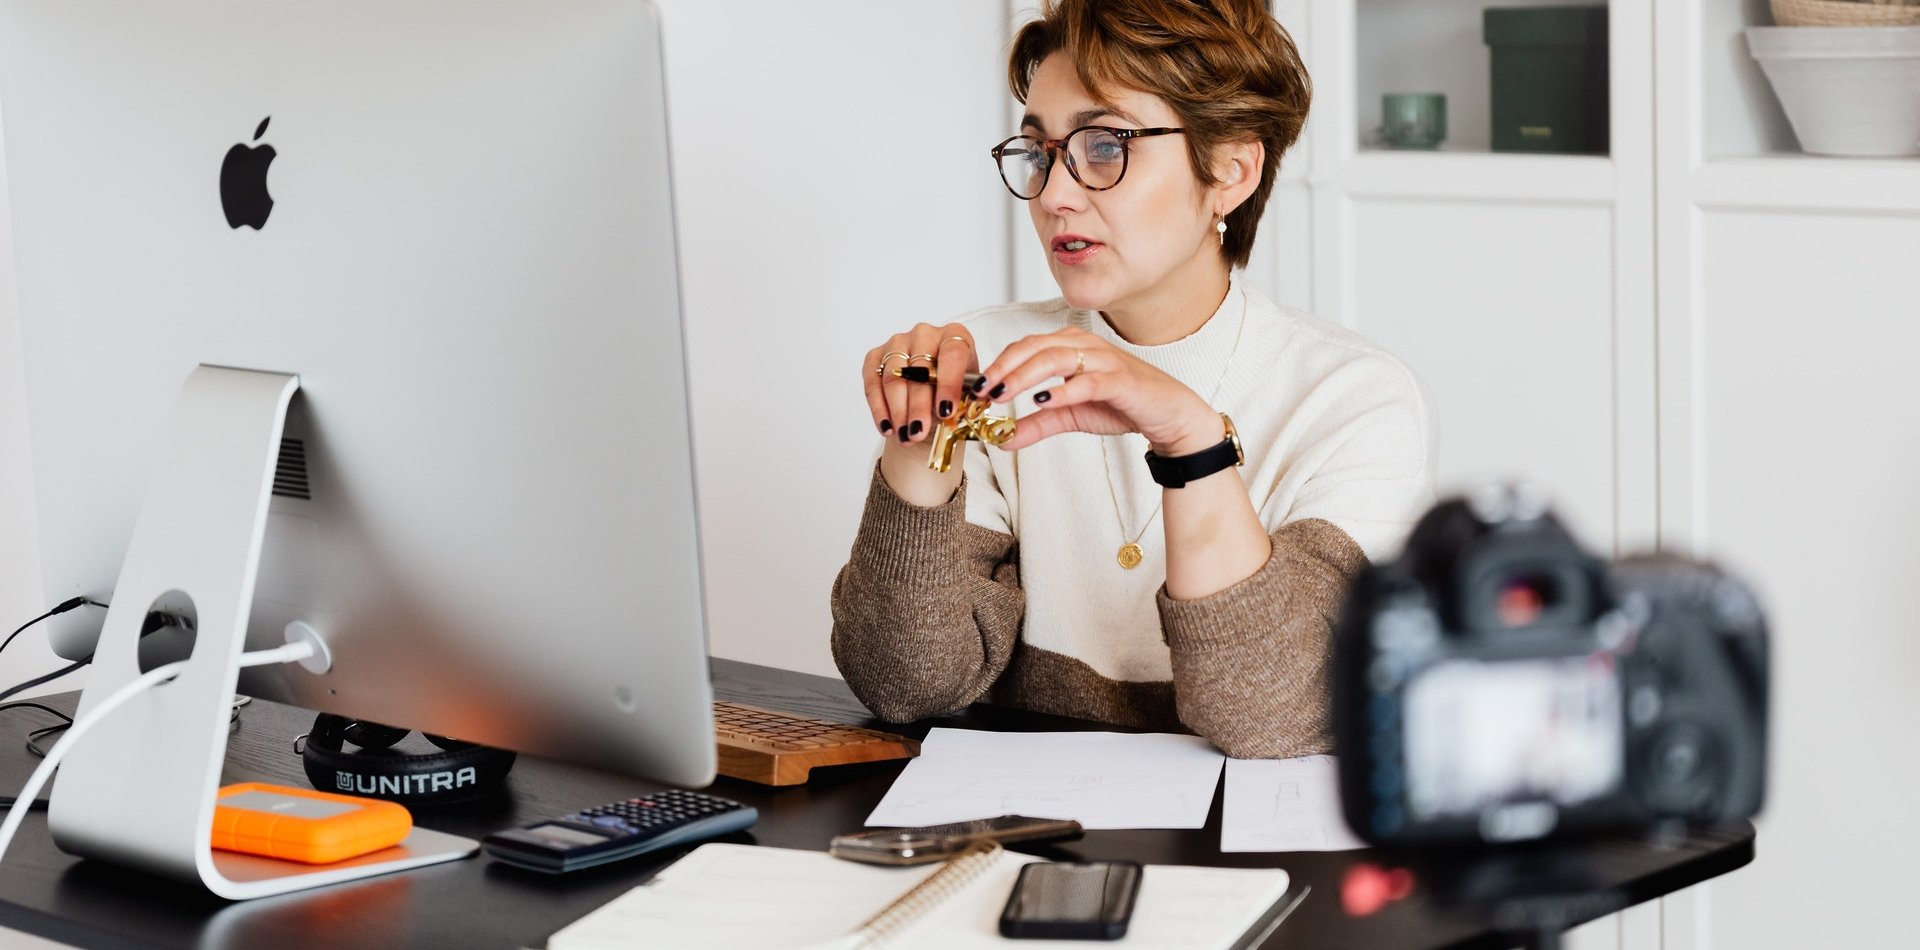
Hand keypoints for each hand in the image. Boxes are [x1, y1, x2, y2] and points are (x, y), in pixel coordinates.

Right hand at [862, 322, 976, 450]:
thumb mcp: (966, 396)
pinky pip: (872, 382)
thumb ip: (966, 401)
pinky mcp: (876, 356)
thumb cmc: (953, 392)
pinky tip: (887, 428)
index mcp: (955, 335)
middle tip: (919, 432)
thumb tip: (962, 410)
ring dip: (898, 411)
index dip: (948, 383)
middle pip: (919, 369)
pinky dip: (879, 408)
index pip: (953, 354)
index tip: (946, 411)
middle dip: (918, 406)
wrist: (931, 396)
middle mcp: (925, 334)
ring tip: (905, 436)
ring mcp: (898, 342)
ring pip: (894, 377)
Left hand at [976, 327, 1221, 455]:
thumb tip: (1002, 440)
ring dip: (1024, 375)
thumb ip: (1037, 424)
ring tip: (1002, 394)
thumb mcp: (1070, 416)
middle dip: (1003, 367)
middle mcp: (1084, 345)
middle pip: (1034, 347)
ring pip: (1055, 357)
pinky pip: (1086, 381)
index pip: (1025, 346)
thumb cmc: (1121, 405)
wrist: (1168, 415)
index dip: (998, 364)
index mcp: (1070, 346)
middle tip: (981, 390)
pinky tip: (1041, 401)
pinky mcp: (1120, 379)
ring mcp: (1103, 360)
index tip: (976, 388)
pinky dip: (1062, 390)